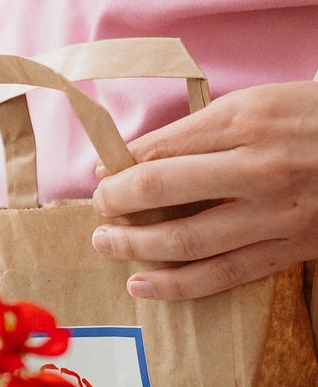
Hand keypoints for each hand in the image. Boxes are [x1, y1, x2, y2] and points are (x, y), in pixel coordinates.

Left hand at [90, 82, 317, 299]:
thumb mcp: (264, 102)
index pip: (162, 148)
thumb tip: (142, 155)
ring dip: (133, 246)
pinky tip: (142, 284)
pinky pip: (221, 274)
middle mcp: (257, 168)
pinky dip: (175, 285)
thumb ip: (206, 129)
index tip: (102, 175)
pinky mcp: (288, 250)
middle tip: (99, 209)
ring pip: (183, 241)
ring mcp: (273, 215)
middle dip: (115, 203)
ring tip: (106, 244)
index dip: (121, 165)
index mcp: (247, 120)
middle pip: (160, 191)